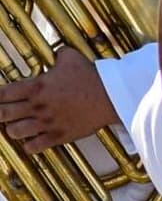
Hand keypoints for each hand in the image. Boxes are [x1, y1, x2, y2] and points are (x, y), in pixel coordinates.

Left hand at [0, 48, 114, 153]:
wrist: (111, 97)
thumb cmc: (91, 77)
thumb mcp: (71, 58)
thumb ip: (58, 55)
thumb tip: (56, 53)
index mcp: (35, 86)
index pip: (1, 94)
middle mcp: (36, 106)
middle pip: (2, 114)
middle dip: (0, 113)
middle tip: (4, 112)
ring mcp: (46, 123)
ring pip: (13, 132)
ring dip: (13, 129)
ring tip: (18, 126)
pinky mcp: (58, 136)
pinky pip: (33, 147)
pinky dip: (29, 145)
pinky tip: (32, 139)